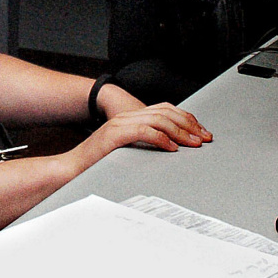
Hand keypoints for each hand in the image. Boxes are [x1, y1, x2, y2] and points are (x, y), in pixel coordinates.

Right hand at [66, 103, 211, 173]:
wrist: (73, 168)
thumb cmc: (98, 162)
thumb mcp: (126, 149)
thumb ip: (145, 144)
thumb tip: (171, 148)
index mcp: (131, 117)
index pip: (165, 109)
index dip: (186, 119)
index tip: (201, 131)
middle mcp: (127, 116)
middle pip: (166, 112)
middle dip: (189, 124)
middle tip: (204, 138)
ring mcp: (120, 123)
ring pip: (158, 120)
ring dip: (180, 132)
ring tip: (193, 143)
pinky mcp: (115, 134)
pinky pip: (144, 131)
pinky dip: (161, 138)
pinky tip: (172, 148)